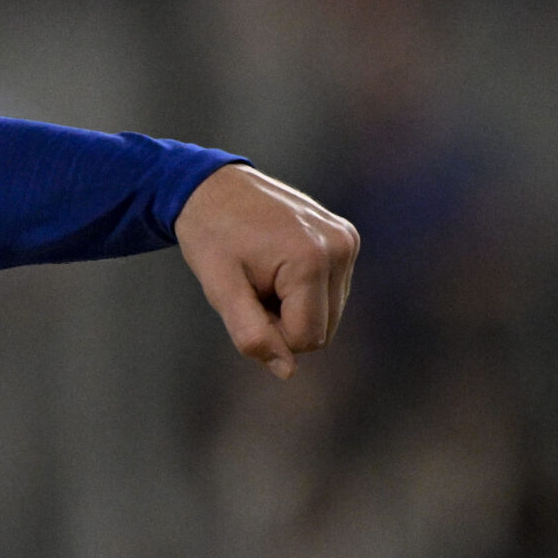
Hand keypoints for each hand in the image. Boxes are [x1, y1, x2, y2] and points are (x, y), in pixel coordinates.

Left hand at [173, 164, 359, 379]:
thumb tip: (287, 372)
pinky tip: (277, 262)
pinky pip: (332, 289)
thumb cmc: (210, 235)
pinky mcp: (347, 236)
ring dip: (293, 305)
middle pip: (323, 329)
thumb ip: (251, 333)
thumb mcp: (220, 289)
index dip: (271, 332)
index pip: (307, 339)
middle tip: (251, 285)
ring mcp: (347, 240)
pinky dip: (304, 288)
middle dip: (284, 320)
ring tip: (263, 271)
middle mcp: (340, 248)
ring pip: (330, 312)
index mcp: (311, 261)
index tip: (244, 299)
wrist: (210, 186)